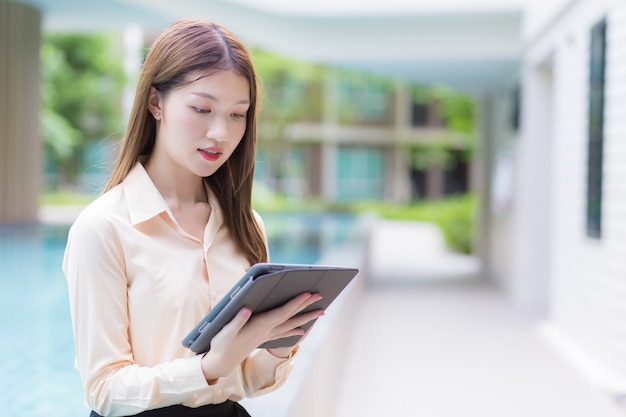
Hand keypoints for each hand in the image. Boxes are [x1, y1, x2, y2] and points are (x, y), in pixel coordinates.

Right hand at [200, 292, 322, 381]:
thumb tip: (246, 309)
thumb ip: (237, 320)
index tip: (308, 294)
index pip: (283, 312)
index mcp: (260, 325)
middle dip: (306, 306)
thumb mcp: (225, 332)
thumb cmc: (222, 345)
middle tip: (320, 296)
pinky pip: (283, 333)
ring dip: (306, 318)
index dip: (296, 302)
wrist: (221, 363)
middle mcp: (267, 330)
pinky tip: (302, 331)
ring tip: (321, 312)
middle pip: (291, 316)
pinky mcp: (264, 338)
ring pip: (291, 325)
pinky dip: (294, 331)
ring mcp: (267, 335)